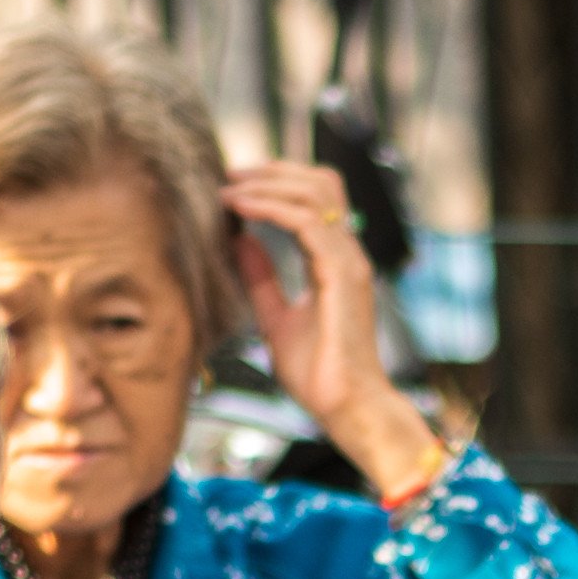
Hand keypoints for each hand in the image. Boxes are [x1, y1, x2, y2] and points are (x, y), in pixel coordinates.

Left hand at [223, 160, 442, 498]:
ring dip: (267, 183)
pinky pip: (305, 222)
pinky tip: (239, 209)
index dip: (276, 182)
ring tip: (228, 189)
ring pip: (314, 193)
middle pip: (320, 182)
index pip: (315, 199)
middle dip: (272, 171)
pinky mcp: (342, 275)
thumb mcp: (277, 320)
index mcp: (337, 262)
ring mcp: (349, 262)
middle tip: (229, 174)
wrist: (348, 408)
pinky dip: (269, 208)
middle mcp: (348, 254)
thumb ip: (261, 280)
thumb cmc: (319, 375)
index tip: (233, 186)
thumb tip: (239, 240)